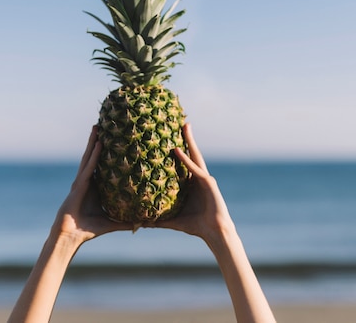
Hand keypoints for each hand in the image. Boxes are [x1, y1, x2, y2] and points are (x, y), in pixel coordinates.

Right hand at [51, 125, 128, 243]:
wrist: (71, 235)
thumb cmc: (89, 229)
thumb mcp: (112, 222)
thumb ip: (127, 221)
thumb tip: (144, 224)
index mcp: (94, 186)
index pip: (102, 166)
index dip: (106, 152)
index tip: (115, 139)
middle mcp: (86, 180)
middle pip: (94, 156)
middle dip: (98, 141)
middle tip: (104, 125)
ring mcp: (81, 181)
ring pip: (89, 157)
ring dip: (94, 141)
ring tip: (98, 126)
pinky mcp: (79, 184)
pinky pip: (89, 167)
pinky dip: (95, 155)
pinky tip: (99, 144)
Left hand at [148, 123, 234, 242]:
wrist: (215, 233)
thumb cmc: (196, 226)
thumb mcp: (173, 220)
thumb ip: (157, 220)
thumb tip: (140, 223)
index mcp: (192, 183)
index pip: (185, 161)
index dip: (180, 148)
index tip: (170, 135)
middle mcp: (199, 177)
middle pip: (192, 153)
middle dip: (187, 138)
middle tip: (181, 121)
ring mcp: (205, 178)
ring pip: (195, 156)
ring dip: (190, 141)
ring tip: (184, 125)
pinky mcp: (209, 183)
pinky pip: (195, 169)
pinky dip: (186, 160)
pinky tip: (177, 150)